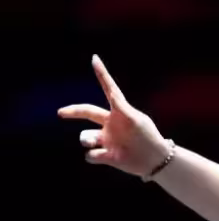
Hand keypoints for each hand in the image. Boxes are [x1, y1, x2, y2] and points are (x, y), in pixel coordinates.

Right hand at [59, 55, 170, 177]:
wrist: (155, 161)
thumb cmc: (148, 138)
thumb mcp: (136, 120)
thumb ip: (122, 107)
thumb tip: (113, 92)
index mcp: (119, 112)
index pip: (108, 89)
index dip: (102, 74)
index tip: (95, 58)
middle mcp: (110, 124)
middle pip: (87, 113)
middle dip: (73, 112)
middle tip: (61, 113)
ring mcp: (106, 139)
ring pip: (86, 137)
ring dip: (87, 139)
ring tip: (95, 143)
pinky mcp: (105, 155)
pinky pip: (90, 155)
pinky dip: (95, 155)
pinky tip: (108, 156)